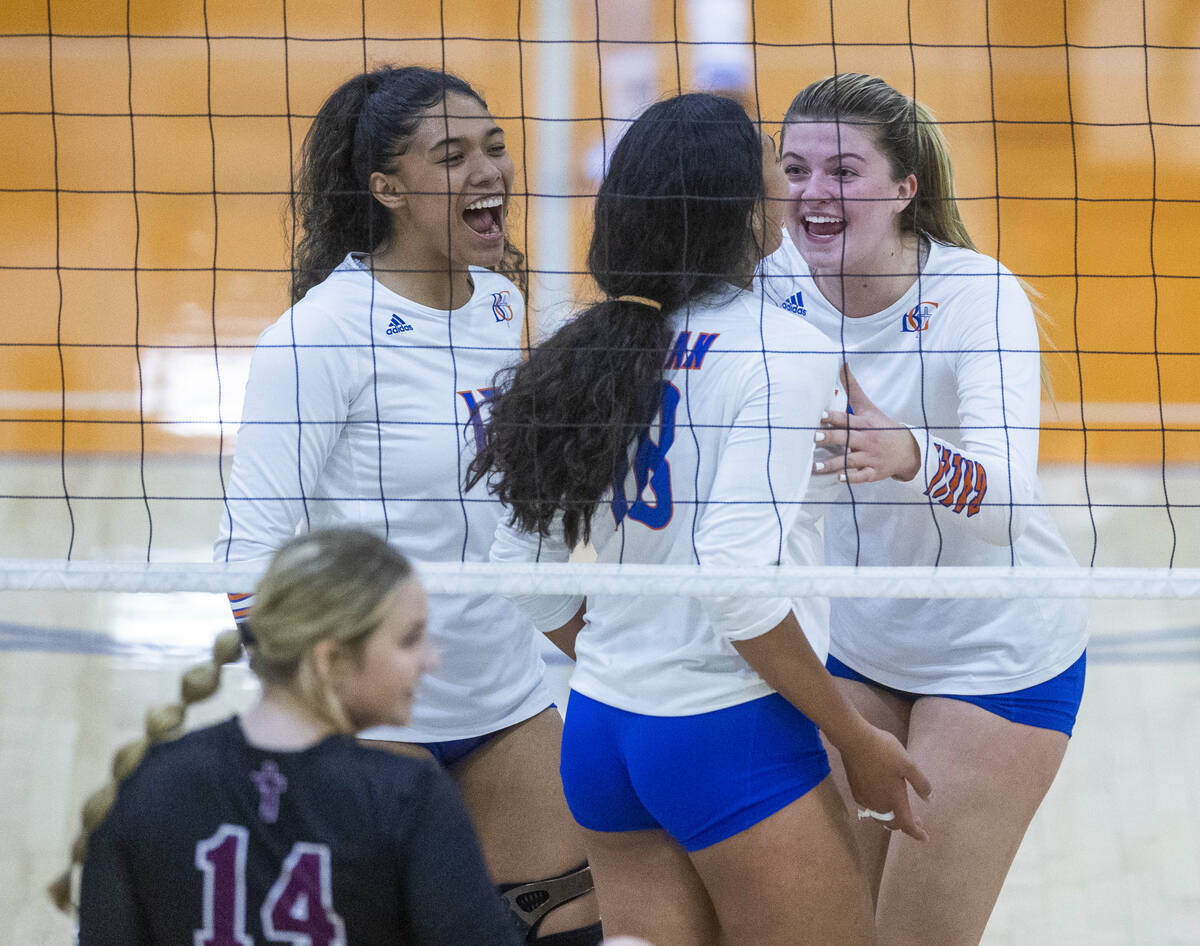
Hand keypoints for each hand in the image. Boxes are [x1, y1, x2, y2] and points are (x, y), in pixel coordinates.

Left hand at [812, 364, 920, 482]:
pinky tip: (839, 479)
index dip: (834, 417)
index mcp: (865, 424)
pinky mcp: (874, 473)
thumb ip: (852, 388)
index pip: (847, 419)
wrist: (908, 449)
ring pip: (850, 461)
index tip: (819, 415)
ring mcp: (871, 458)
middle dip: (830, 438)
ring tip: (814, 467)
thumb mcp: (868, 407)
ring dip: (832, 464)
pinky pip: (862, 477)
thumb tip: (841, 364)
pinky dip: (852, 478)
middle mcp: (867, 440)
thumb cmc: (882, 426)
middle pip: (847, 439)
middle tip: (813, 438)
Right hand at [838, 723, 931, 840]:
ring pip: (879, 817)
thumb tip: (929, 800)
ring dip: (891, 818)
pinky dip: (879, 809)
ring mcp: (865, 798)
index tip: (925, 837)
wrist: (855, 741)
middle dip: (905, 825)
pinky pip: (869, 807)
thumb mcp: (908, 764)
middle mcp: (879, 804)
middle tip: (916, 819)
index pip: (907, 824)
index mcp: (894, 800)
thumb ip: (920, 783)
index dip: (917, 833)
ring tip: (899, 811)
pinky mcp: (856, 791)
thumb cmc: (884, 751)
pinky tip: (881, 798)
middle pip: (892, 824)